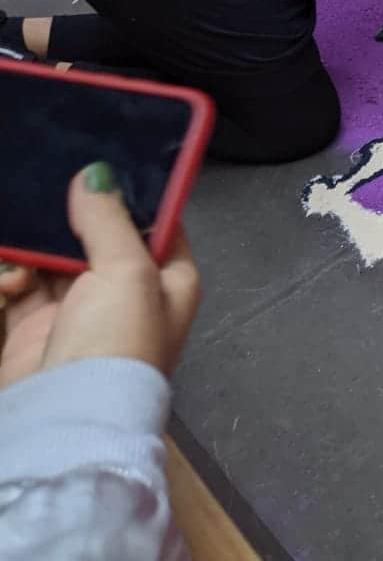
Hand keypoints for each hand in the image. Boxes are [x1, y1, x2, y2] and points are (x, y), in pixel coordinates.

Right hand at [0, 164, 200, 389]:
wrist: (65, 417)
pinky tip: (10, 279)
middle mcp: (129, 293)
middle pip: (99, 237)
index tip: (103, 163)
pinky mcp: (35, 327)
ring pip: (54, 259)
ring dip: (35, 247)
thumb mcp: (128, 271)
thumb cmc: (116, 339)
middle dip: (70, 216)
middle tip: (45, 189)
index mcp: (169, 280)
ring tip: (22, 237)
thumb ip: (110, 220)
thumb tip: (98, 173)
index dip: (134, 196)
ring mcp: (80, 310)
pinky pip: (21, 286)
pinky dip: (11, 276)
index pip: (158, 224)